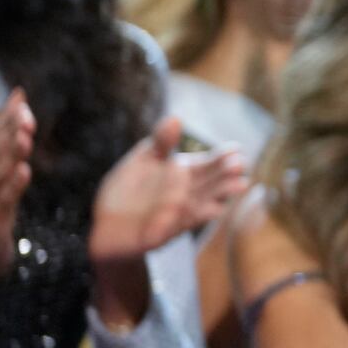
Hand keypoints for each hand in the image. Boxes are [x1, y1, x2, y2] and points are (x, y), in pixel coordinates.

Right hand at [0, 88, 35, 281]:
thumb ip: (6, 134)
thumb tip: (19, 97)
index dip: (5, 117)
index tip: (21, 100)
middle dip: (9, 131)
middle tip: (25, 114)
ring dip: (11, 155)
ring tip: (25, 138)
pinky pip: (4, 199)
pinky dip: (13, 186)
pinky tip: (24, 172)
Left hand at [90, 118, 247, 264]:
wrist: (108, 227)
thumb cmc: (126, 192)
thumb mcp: (141, 161)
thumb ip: (160, 143)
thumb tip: (176, 118)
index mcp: (182, 173)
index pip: (206, 163)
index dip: (221, 156)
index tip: (236, 148)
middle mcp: (187, 192)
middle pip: (211, 181)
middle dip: (226, 173)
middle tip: (240, 164)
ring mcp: (180, 211)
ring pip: (206, 201)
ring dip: (222, 194)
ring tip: (240, 185)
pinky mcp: (168, 229)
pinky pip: (186, 222)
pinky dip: (200, 215)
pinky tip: (216, 208)